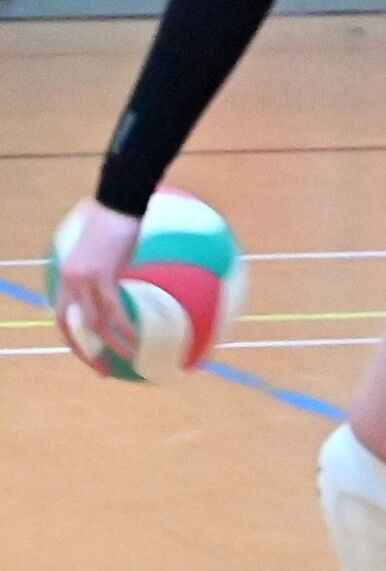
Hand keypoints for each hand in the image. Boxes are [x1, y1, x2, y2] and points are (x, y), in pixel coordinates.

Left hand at [50, 200, 142, 370]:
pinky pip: (114, 309)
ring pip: (95, 323)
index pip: (62, 318)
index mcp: (66, 277)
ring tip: (132, 357)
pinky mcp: (103, 275)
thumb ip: (103, 272)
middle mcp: (69, 282)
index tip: (88, 354)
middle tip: (105, 370)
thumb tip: (118, 283)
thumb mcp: (104, 252)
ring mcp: (84, 279)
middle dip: (88, 353)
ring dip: (113, 344)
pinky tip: (138, 336)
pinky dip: (125, 326)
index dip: (72, 339)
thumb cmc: (116, 219)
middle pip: (74, 327)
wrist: (119, 201)